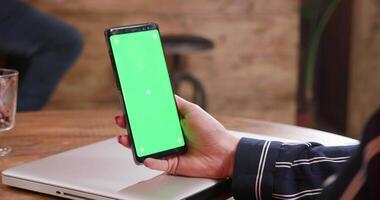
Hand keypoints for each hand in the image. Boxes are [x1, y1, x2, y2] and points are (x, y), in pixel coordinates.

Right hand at [115, 95, 239, 178]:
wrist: (223, 152)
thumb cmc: (211, 131)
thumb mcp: (192, 110)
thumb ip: (176, 102)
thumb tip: (162, 92)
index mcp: (171, 124)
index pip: (150, 118)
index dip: (139, 113)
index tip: (129, 107)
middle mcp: (167, 137)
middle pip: (144, 132)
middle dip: (130, 127)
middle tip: (122, 120)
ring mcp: (168, 151)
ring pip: (145, 148)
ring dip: (133, 144)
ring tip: (126, 138)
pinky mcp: (171, 164)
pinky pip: (156, 163)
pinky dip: (149, 160)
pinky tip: (145, 156)